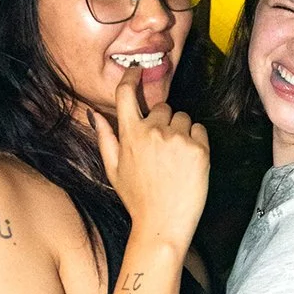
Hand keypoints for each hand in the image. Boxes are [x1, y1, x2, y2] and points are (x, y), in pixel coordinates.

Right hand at [92, 64, 208, 250]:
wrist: (162, 224)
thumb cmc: (137, 199)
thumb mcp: (113, 170)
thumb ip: (104, 137)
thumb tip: (94, 113)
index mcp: (130, 134)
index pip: (127, 93)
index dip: (131, 76)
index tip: (137, 68)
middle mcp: (154, 131)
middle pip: (161, 107)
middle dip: (162, 121)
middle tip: (162, 151)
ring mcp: (178, 139)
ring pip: (183, 118)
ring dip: (180, 132)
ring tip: (175, 160)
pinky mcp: (199, 148)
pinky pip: (200, 129)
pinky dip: (197, 141)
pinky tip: (188, 162)